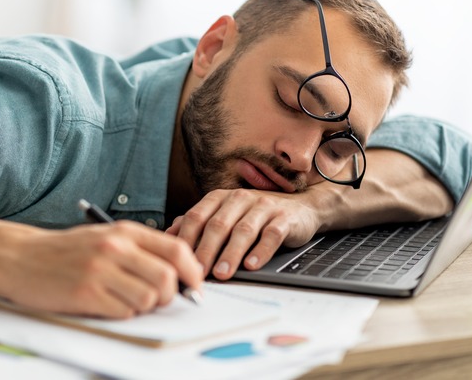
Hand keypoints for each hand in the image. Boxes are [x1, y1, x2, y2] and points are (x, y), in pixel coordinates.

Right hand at [0, 220, 202, 318]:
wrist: (20, 257)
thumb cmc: (66, 251)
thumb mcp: (105, 237)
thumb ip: (140, 250)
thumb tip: (179, 273)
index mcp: (124, 231)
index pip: (176, 250)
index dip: (193, 272)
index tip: (194, 286)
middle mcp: (115, 248)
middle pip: (167, 279)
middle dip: (168, 296)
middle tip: (156, 299)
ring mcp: (100, 271)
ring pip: (148, 300)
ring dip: (142, 307)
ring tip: (123, 299)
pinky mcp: (86, 294)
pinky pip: (124, 313)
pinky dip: (121, 314)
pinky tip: (104, 303)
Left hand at [166, 188, 323, 279]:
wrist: (302, 207)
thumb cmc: (256, 216)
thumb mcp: (226, 215)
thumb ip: (199, 223)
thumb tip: (169, 235)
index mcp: (221, 198)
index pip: (197, 216)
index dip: (187, 240)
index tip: (179, 262)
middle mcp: (240, 199)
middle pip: (218, 224)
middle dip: (206, 250)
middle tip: (198, 273)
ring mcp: (263, 206)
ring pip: (243, 230)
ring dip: (231, 253)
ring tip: (223, 273)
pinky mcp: (285, 218)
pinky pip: (271, 234)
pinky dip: (261, 250)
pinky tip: (252, 264)